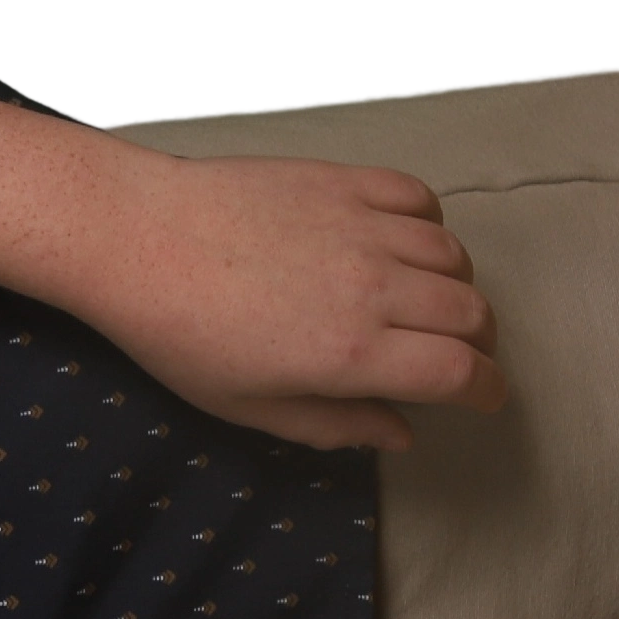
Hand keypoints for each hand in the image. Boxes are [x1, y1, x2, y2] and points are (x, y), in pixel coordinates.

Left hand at [69, 152, 509, 453]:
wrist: (131, 237)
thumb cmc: (175, 332)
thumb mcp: (245, 405)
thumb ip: (331, 425)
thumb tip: (400, 436)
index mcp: (349, 353)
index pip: (462, 372)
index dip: (487, 391)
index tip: (482, 398)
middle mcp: (371, 288)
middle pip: (473, 315)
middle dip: (478, 345)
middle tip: (453, 356)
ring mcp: (360, 228)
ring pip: (455, 257)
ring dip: (455, 286)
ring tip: (425, 304)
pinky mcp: (342, 182)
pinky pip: (419, 197)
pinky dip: (428, 223)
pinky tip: (402, 243)